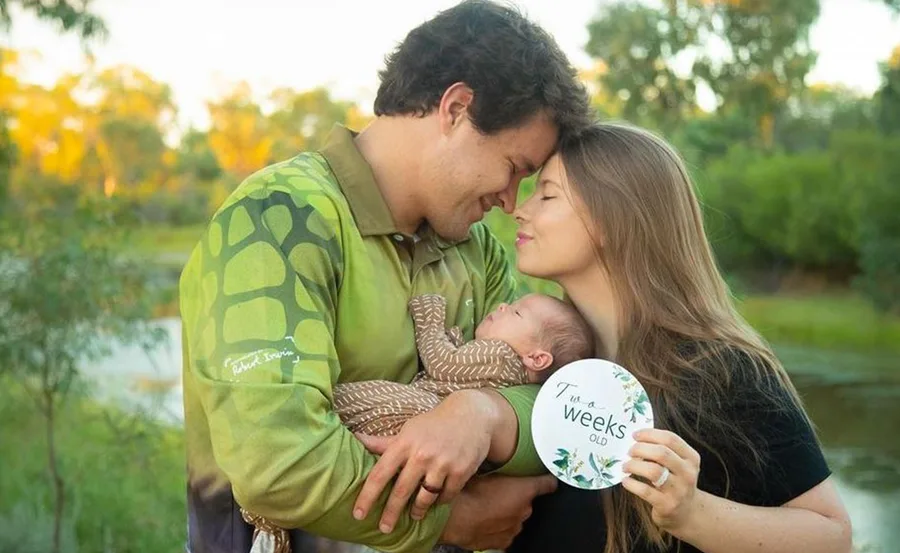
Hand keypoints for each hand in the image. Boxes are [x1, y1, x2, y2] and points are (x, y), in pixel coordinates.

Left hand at [352, 390, 499, 531]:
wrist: (471, 415)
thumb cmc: (433, 424)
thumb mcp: (408, 430)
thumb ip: (384, 443)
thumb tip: (357, 439)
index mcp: (404, 443)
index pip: (380, 474)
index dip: (367, 496)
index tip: (358, 513)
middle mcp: (422, 455)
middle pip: (400, 492)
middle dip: (390, 514)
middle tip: (384, 528)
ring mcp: (442, 464)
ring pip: (424, 498)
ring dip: (417, 510)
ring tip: (414, 514)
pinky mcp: (461, 471)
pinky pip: (446, 496)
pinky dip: (440, 501)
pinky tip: (436, 500)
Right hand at [440, 474, 557, 549]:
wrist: (456, 518)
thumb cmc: (469, 493)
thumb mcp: (483, 468)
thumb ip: (497, 467)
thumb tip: (494, 460)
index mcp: (525, 490)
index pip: (547, 484)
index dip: (547, 480)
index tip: (547, 478)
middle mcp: (525, 510)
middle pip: (528, 502)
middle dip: (517, 497)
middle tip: (499, 491)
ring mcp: (515, 527)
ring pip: (516, 517)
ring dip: (508, 513)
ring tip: (489, 507)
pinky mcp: (504, 541)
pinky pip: (506, 532)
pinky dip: (499, 528)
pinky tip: (486, 521)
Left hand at [622, 428, 700, 532]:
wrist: (687, 513)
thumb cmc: (676, 482)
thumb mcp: (678, 465)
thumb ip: (664, 450)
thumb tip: (636, 438)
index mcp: (691, 458)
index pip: (670, 439)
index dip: (650, 434)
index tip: (635, 435)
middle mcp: (688, 473)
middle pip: (661, 453)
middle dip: (640, 449)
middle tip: (629, 451)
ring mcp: (678, 490)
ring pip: (653, 471)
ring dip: (634, 465)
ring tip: (625, 466)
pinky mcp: (667, 505)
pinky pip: (645, 491)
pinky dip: (632, 483)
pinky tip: (625, 481)